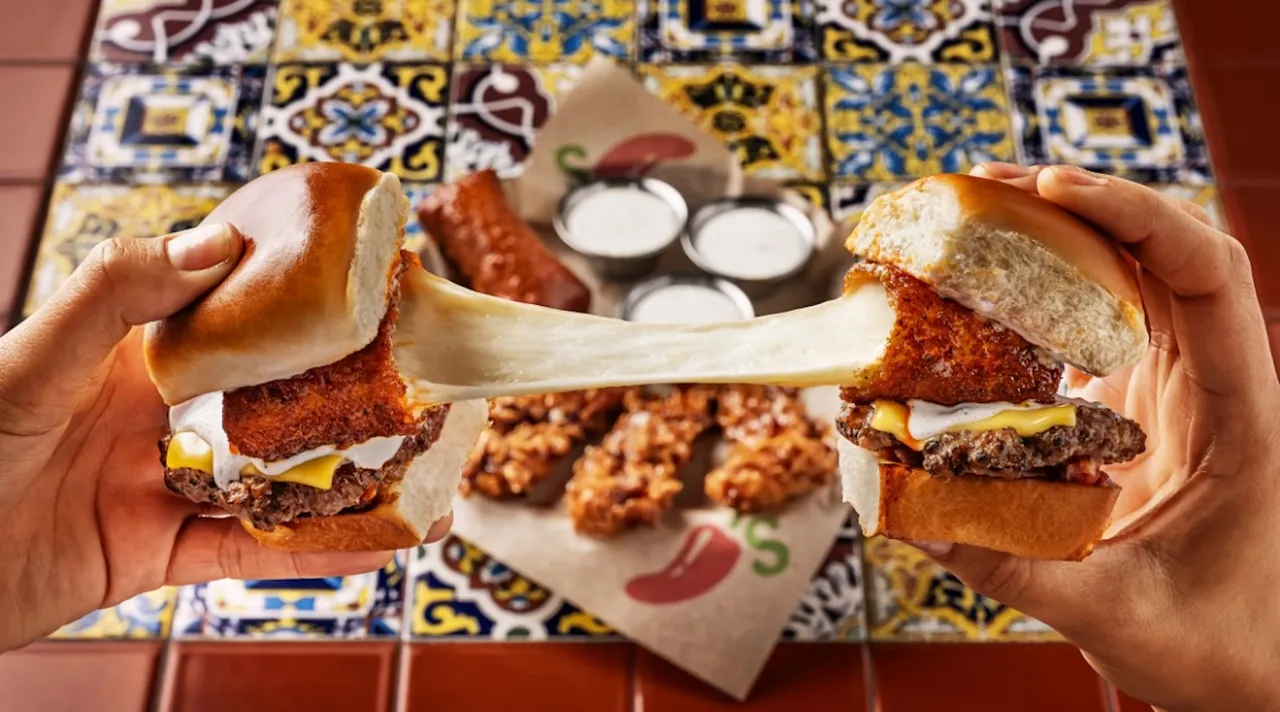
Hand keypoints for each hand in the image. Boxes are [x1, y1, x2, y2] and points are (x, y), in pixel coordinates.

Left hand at [0, 224, 452, 651]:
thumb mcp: (33, 358)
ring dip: (342, 480)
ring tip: (419, 471)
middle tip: (416, 384)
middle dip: (338, 395)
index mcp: (127, 356)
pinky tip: (372, 543)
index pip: (230, 317)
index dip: (295, 301)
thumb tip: (219, 242)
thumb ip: (118, 295)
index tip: (368, 288)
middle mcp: (153, 417)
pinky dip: (311, 553)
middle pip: (267, 402)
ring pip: (269, 481)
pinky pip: (244, 554)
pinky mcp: (153, 557)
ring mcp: (157, 487)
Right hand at [913, 163, 1279, 710]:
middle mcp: (1211, 381)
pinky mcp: (1136, 407)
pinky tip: (982, 292)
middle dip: (1075, 202)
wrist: (1259, 669)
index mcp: (1240, 411)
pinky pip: (1095, 325)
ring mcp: (1174, 389)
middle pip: (1159, 251)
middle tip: (982, 187)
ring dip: (1057, 237)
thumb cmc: (1224, 646)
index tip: (1049, 188)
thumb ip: (1018, 567)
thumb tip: (914, 518)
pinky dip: (1041, 293)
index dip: (1134, 214)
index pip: (1206, 273)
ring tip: (974, 217)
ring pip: (1128, 277)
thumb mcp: (1120, 615)